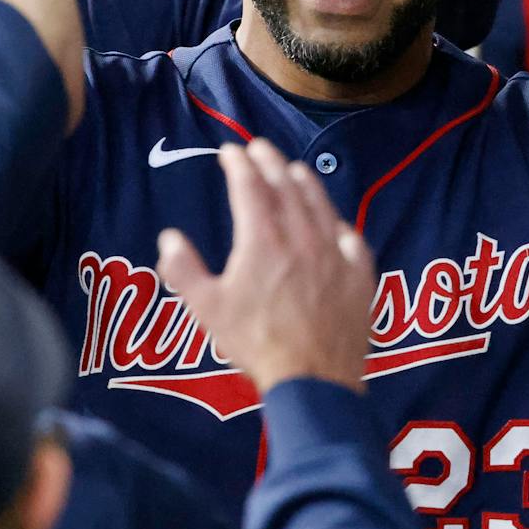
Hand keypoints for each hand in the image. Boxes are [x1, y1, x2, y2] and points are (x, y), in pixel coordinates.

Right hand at [158, 140, 375, 395]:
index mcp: (262, 241)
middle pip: (286, 186)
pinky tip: (335, 222)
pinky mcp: (359, 276)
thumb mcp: (208, 310)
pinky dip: (338, 223)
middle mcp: (301, 238)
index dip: (238, 164)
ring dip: (305, 182)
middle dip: (270, 162)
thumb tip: (169, 238)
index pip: (249, 186)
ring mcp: (335, 255)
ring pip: (320, 205)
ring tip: (294, 170)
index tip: (230, 151)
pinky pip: (350, 238)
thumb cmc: (256, 344)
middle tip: (259, 148)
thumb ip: (184, 270)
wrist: (313, 380)